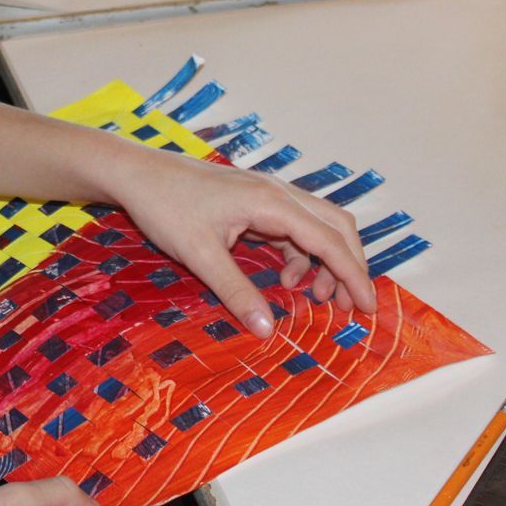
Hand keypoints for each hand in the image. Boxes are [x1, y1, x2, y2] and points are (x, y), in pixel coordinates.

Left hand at [106, 149, 373, 337]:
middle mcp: (277, 193)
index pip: (329, 240)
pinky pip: (293, 228)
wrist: (136, 174)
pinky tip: (285, 280)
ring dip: (325, 262)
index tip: (368, 307)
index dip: (354, 275)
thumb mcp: (200, 257)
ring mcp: (267, 195)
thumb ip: (237, 292)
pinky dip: (300, 255)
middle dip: (349, 266)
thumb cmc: (165, 207)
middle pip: (335, 227)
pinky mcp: (254, 201)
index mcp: (271, 202)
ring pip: (317, 226)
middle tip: (349, 307)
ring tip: (316, 298)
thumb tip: (268, 331)